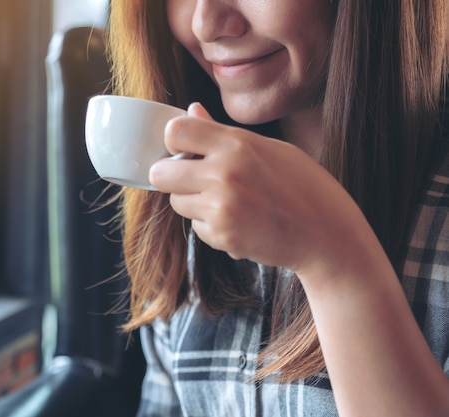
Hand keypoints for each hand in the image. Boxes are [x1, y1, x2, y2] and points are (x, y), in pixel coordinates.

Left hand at [149, 103, 371, 275]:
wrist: (326, 234)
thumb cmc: (303, 185)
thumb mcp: (269, 148)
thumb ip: (223, 133)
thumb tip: (191, 111)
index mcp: (237, 144)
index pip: (175, 131)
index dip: (174, 140)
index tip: (184, 148)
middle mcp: (224, 174)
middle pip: (160, 173)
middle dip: (170, 176)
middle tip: (191, 179)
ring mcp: (221, 208)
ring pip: (176, 203)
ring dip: (192, 202)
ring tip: (225, 201)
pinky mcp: (222, 237)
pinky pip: (196, 228)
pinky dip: (210, 226)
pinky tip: (238, 221)